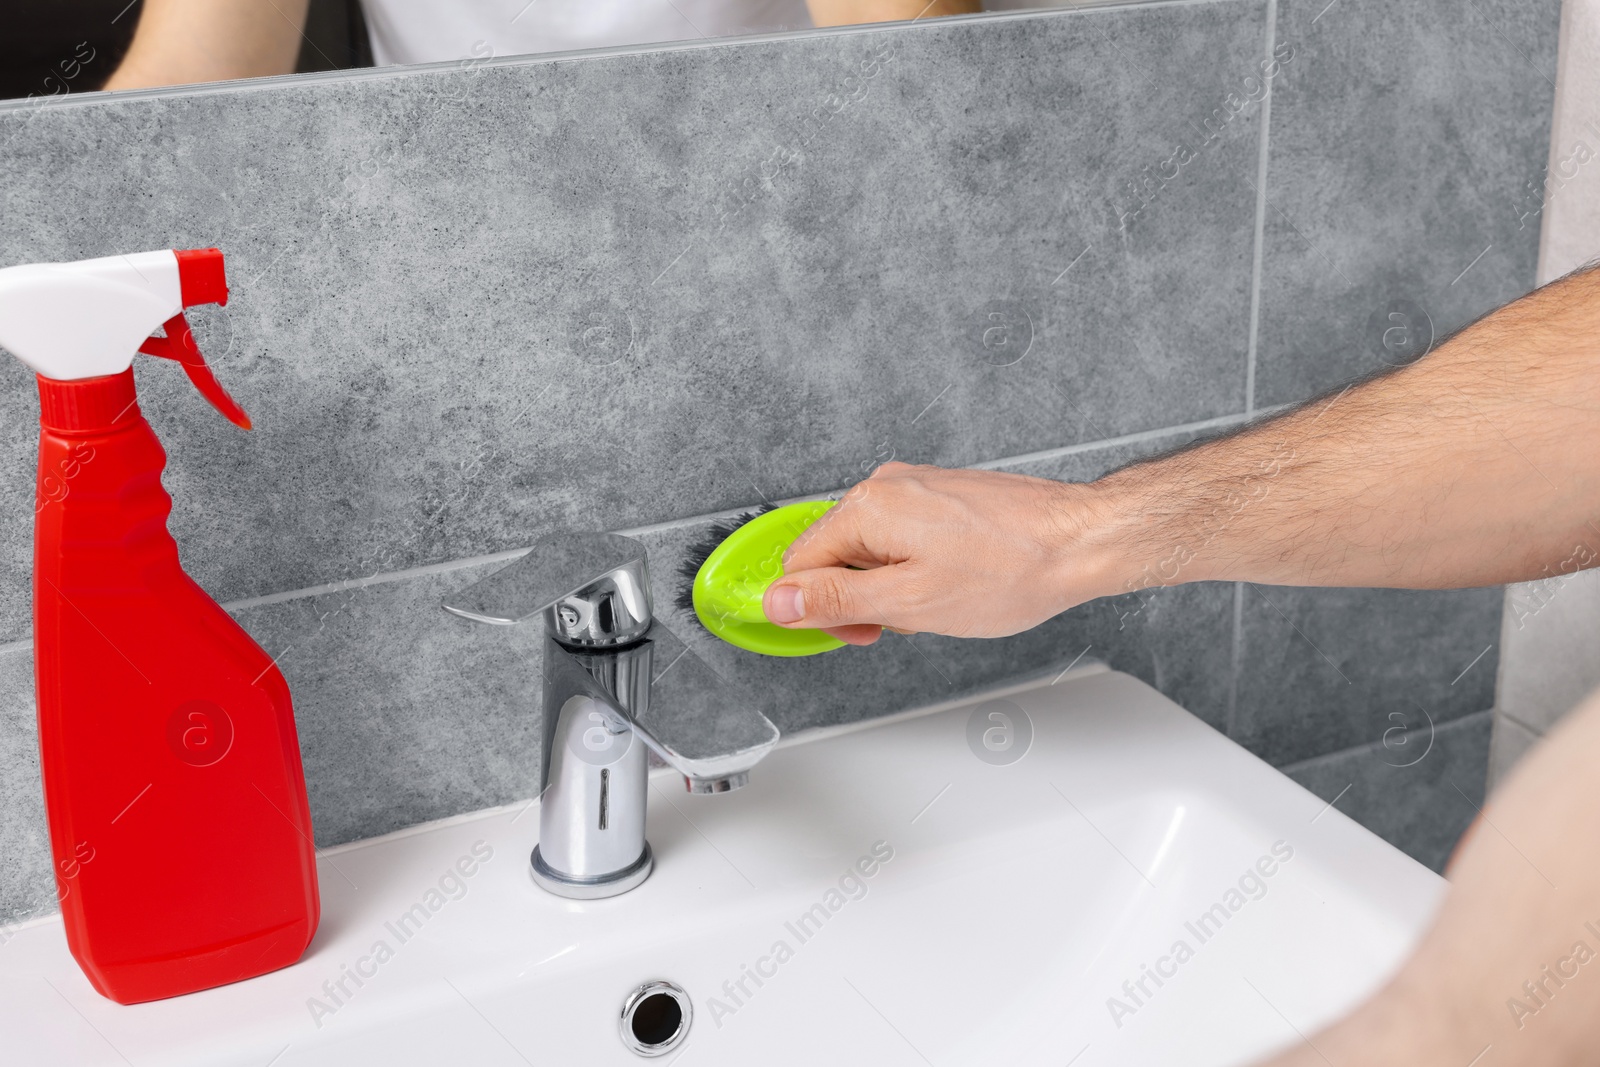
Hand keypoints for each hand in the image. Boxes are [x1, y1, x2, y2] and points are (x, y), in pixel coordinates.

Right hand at [761, 462, 1117, 644]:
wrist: (1081, 541)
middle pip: (834, 555)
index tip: (854, 632)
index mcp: (868, 507)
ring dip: (892, 586)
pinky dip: (917, 568)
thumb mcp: (911, 603)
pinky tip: (953, 583)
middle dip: (861, 597)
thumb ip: (836, 602)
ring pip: (871, 550)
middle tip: (904, 621)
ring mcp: (916, 487)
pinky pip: (903, 538)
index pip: (800, 564)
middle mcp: (886, 486)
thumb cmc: (1013, 570)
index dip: (818, 610)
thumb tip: (778, 602)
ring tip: (939, 601)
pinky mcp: (942, 495)